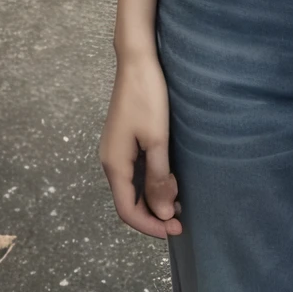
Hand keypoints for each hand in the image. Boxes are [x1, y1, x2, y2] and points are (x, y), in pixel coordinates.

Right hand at [99, 49, 182, 238]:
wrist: (137, 61)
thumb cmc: (147, 97)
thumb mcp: (157, 139)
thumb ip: (158, 178)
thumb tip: (163, 213)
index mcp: (114, 164)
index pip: (127, 210)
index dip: (150, 226)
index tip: (175, 230)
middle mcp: (110, 161)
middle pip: (129, 201)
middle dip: (154, 213)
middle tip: (182, 217)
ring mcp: (116, 150)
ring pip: (133, 187)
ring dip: (154, 197)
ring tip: (179, 197)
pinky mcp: (124, 141)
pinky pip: (135, 171)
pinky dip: (151, 181)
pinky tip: (169, 177)